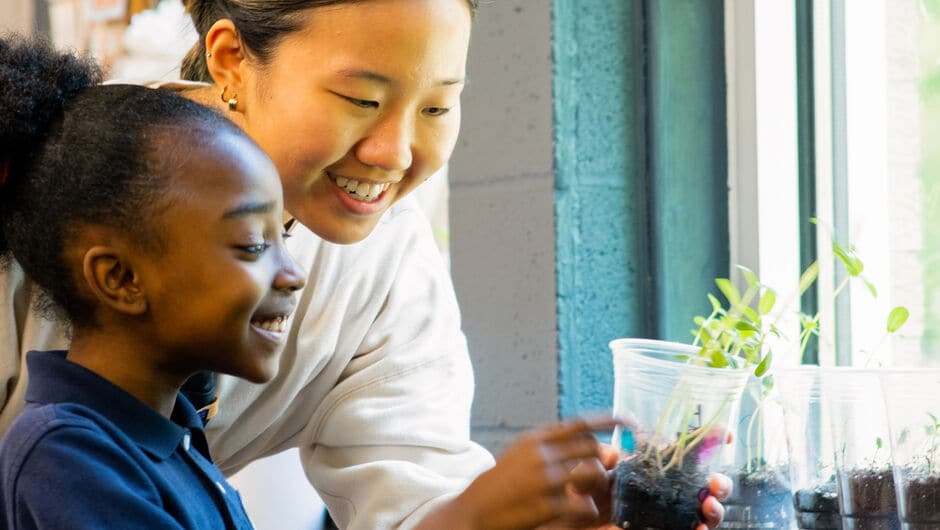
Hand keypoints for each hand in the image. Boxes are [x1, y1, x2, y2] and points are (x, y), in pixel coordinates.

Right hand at [450, 417, 620, 529]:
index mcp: (534, 440)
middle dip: (603, 462)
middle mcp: (541, 454)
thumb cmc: (499, 487)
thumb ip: (553, 451)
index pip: (579, 423)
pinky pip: (584, 506)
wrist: (472, 513)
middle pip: (592, 448)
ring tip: (586, 496)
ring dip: (597, 487)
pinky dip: (585, 511)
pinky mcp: (548, 505)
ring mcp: (546, 479)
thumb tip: (595, 450)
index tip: (629, 420)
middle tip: (604, 475)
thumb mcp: (520, 458)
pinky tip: (573, 515)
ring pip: (594, 475)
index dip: (608, 419)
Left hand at [536, 450, 731, 529]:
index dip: (708, 442)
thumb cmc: (580, 495)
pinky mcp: (663, 529)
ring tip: (709, 506)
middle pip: (703, 483)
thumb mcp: (586, 472)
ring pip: (703, 511)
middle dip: (718, 482)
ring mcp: (667, 514)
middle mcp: (665, 490)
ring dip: (713, 509)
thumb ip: (598, 460)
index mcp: (651, 467)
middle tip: (715, 483)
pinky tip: (698, 528)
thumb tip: (614, 456)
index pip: (685, 451)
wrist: (572, 520)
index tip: (724, 436)